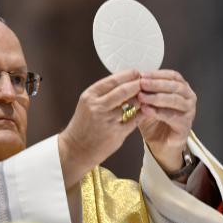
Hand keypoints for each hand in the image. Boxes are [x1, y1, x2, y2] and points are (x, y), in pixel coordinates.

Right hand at [59, 69, 142, 189]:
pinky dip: (142, 113)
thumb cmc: (83, 125)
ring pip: (132, 104)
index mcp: (90, 96)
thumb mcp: (87, 103)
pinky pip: (135, 120)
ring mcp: (107, 121)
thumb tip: (125, 80)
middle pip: (124, 90)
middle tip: (146, 82)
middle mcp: (97, 107)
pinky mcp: (117, 134)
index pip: (113, 80)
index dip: (128, 75)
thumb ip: (104, 93)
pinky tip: (145, 110)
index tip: (137, 73)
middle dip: (138, 84)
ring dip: (141, 99)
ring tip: (146, 96)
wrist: (76, 149)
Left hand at [137, 70, 196, 172]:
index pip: (172, 76)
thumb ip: (143, 91)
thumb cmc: (155, 121)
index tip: (143, 75)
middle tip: (141, 84)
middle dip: (156, 84)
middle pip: (175, 86)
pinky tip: (146, 110)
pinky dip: (158, 112)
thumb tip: (133, 78)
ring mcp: (189, 111)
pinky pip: (172, 116)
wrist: (159, 144)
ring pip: (175, 100)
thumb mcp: (147, 102)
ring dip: (157, 97)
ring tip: (141, 97)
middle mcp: (189, 98)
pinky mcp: (185, 125)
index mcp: (181, 88)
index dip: (157, 74)